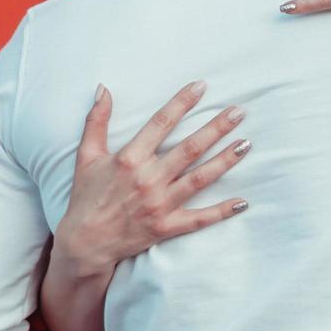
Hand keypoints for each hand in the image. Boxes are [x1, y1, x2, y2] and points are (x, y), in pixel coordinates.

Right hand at [52, 80, 252, 276]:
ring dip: (225, 161)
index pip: (162, 123)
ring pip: (200, 178)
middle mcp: (148, 179)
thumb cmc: (86, 197)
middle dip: (216, 128)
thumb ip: (97, 121)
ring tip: (245, 144)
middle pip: (190, 148)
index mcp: (130, 158)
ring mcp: (160, 204)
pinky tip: (242, 201)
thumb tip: (104, 89)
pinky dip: (221, 211)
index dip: (182, 103)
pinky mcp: (166, 227)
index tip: (202, 87)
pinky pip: (199, 219)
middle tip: (239, 112)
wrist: (85, 243)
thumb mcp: (87, 155)